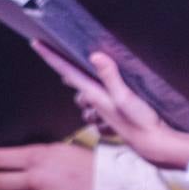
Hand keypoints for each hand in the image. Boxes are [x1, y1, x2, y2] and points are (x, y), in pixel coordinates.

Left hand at [34, 43, 188, 167]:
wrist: (153, 147)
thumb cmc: (141, 122)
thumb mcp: (126, 96)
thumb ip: (110, 76)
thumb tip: (95, 56)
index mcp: (94, 94)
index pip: (67, 71)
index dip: (51, 56)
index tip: (35, 43)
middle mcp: (94, 103)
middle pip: (74, 81)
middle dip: (70, 70)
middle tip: (65, 54)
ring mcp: (102, 112)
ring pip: (85, 95)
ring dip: (86, 88)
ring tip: (93, 77)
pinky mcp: (110, 119)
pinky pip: (98, 108)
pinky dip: (99, 104)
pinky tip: (110, 101)